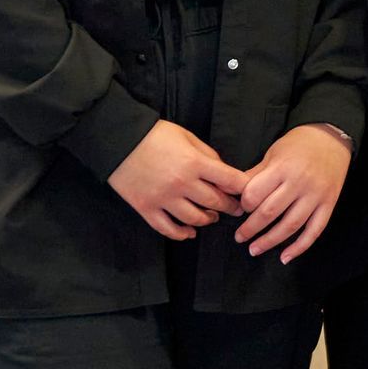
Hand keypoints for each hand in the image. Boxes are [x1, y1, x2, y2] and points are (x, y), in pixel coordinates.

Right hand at [108, 120, 247, 241]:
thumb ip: (208, 155)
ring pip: (194, 219)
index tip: (249, 193)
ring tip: (212, 217)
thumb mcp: (187, 136)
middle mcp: (182, 184)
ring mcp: (163, 199)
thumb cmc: (155, 135)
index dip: (243, 188)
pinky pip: (167, 228)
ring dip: (207, 220)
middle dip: (230, 207)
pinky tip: (189, 232)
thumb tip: (223, 172)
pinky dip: (181, 233)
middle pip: (214, 202)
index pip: (229, 180)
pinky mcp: (146, 209)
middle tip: (236, 209)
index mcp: (194, 163)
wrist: (118, 141)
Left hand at [235, 124, 353, 261]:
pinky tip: (285, 257)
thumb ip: (255, 174)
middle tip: (239, 237)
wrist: (331, 137)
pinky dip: (299, 247)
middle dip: (250, 229)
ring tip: (254, 249)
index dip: (243, 205)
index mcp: (282, 167)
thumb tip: (230, 191)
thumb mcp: (273, 153)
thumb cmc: (298, 144)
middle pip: (269, 213)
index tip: (241, 209)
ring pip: (290, 226)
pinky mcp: (328, 204)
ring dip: (269, 241)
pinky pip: (314, 230)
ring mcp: (315, 195)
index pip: (255, 194)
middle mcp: (299, 182)